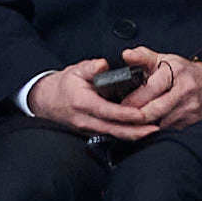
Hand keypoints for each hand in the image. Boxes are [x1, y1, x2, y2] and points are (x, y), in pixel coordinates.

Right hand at [30, 59, 183, 140]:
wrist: (45, 101)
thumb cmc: (63, 85)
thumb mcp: (75, 70)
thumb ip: (90, 67)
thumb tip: (103, 64)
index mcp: (83, 102)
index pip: (108, 111)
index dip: (126, 114)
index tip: (142, 114)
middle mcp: (86, 120)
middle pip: (115, 130)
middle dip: (136, 131)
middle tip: (155, 129)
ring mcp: (88, 129)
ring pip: (114, 136)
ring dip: (133, 135)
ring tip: (151, 132)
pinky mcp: (91, 133)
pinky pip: (110, 136)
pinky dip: (125, 135)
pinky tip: (138, 132)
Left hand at [108, 50, 201, 130]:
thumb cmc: (185, 73)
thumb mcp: (165, 59)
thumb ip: (143, 56)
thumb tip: (126, 55)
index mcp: (175, 71)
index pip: (149, 88)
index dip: (132, 100)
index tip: (119, 105)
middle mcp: (183, 90)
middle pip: (153, 110)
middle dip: (134, 116)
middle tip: (121, 117)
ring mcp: (188, 109)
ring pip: (158, 123)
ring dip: (143, 126)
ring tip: (131, 122)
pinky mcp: (190, 123)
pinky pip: (167, 130)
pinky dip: (155, 130)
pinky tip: (147, 127)